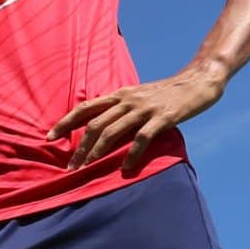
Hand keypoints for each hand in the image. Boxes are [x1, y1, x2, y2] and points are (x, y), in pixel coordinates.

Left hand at [46, 66, 224, 172]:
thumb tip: (99, 128)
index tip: (49, 137)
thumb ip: (120, 109)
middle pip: (95, 124)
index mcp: (119, 94)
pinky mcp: (163, 117)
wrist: (200, 79)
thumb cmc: (166, 93)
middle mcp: (128, 100)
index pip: (85, 108)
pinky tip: (125, 169)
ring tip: (87, 169)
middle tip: (70, 167)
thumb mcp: (138, 96)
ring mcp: (145, 108)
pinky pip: (142, 138)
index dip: (65, 122)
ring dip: (97, 152)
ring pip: (113, 131)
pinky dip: (132, 155)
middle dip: (79, 147)